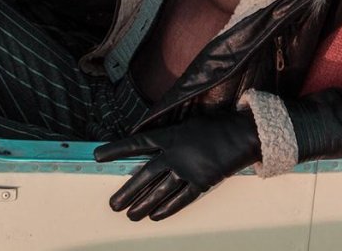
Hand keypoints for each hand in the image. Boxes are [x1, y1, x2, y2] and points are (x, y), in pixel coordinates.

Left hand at [94, 111, 260, 220]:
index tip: (98, 156)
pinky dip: (167, 209)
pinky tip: (155, 216)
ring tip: (130, 215)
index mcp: (171, 135)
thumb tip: (148, 145)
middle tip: (113, 204)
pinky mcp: (201, 182)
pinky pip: (181, 199)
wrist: (242, 134)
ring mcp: (189, 170)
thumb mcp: (188, 124)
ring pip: (160, 192)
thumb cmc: (215, 126)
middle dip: (127, 191)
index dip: (117, 150)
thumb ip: (169, 136)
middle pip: (145, 175)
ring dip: (143, 205)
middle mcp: (176, 154)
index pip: (138, 143)